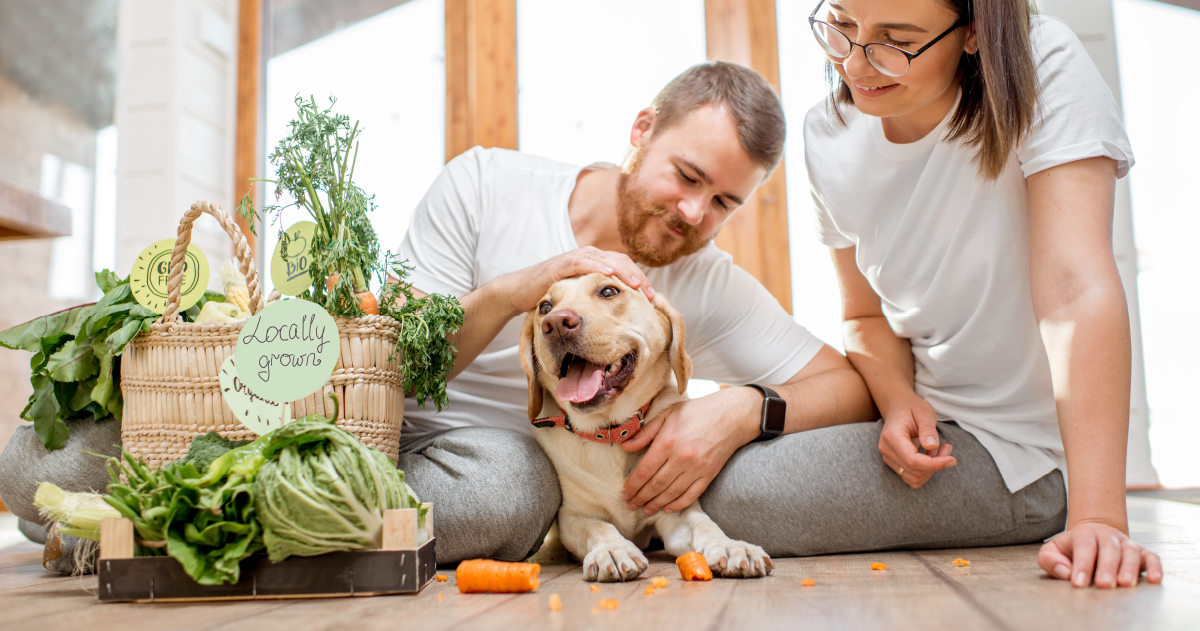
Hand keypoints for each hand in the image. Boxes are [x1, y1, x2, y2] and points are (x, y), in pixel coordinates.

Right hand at [498, 247, 653, 314]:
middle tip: (650, 293)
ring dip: (623, 271)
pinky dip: (597, 266)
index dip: (639, 278)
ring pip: (605, 259)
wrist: (520, 290)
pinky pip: (582, 262)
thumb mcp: (579, 295)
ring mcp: (574, 258)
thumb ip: (596, 297)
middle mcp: (587, 256)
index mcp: (595, 262)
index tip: (652, 296)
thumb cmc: (551, 294)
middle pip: (620, 261)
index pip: (624, 266)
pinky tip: (609, 274)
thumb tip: (618, 312)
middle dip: (637, 276)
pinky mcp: (561, 264)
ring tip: (636, 284)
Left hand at [619, 389, 758, 514]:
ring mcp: (696, 468)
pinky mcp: (709, 474)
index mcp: (667, 441)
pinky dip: (678, 504)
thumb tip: (625, 447)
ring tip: (646, 510)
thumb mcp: (668, 414)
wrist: (731, 415)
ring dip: (656, 504)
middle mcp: (681, 458)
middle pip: (655, 485)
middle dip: (641, 498)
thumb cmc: (697, 411)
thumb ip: (646, 432)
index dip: (632, 486)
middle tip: (631, 505)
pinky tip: (668, 508)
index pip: (644, 471)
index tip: (625, 493)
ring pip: (671, 493)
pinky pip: (691, 495)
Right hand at [878, 392, 955, 488]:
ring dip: (932, 469)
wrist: (898, 407)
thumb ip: (928, 429)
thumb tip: (932, 447)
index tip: (952, 460)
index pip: (912, 460)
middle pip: (915, 471)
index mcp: (892, 436)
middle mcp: (886, 449)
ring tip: (940, 451)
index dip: (934, 464)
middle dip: (936, 465)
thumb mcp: (924, 412)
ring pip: (914, 478)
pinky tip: (931, 456)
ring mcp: (888, 457)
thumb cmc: (912, 407)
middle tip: (947, 448)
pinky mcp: (893, 462)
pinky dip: (925, 471)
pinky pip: (911, 477)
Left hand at [1038, 521, 1162, 587]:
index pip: (1084, 547)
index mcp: (1084, 534)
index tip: (1078, 583)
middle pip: (1109, 549)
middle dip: (1106, 567)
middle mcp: (1107, 536)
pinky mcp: (1141, 553)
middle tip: (1103, 585)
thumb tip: (1064, 572)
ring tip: (1125, 584)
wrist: (1094, 534)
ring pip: (1131, 552)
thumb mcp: (1053, 549)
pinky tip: (1155, 579)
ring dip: (1129, 568)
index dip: (1082, 565)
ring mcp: (1126, 543)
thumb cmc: (1071, 549)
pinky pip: (1151, 557)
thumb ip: (1050, 559)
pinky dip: (1155, 567)